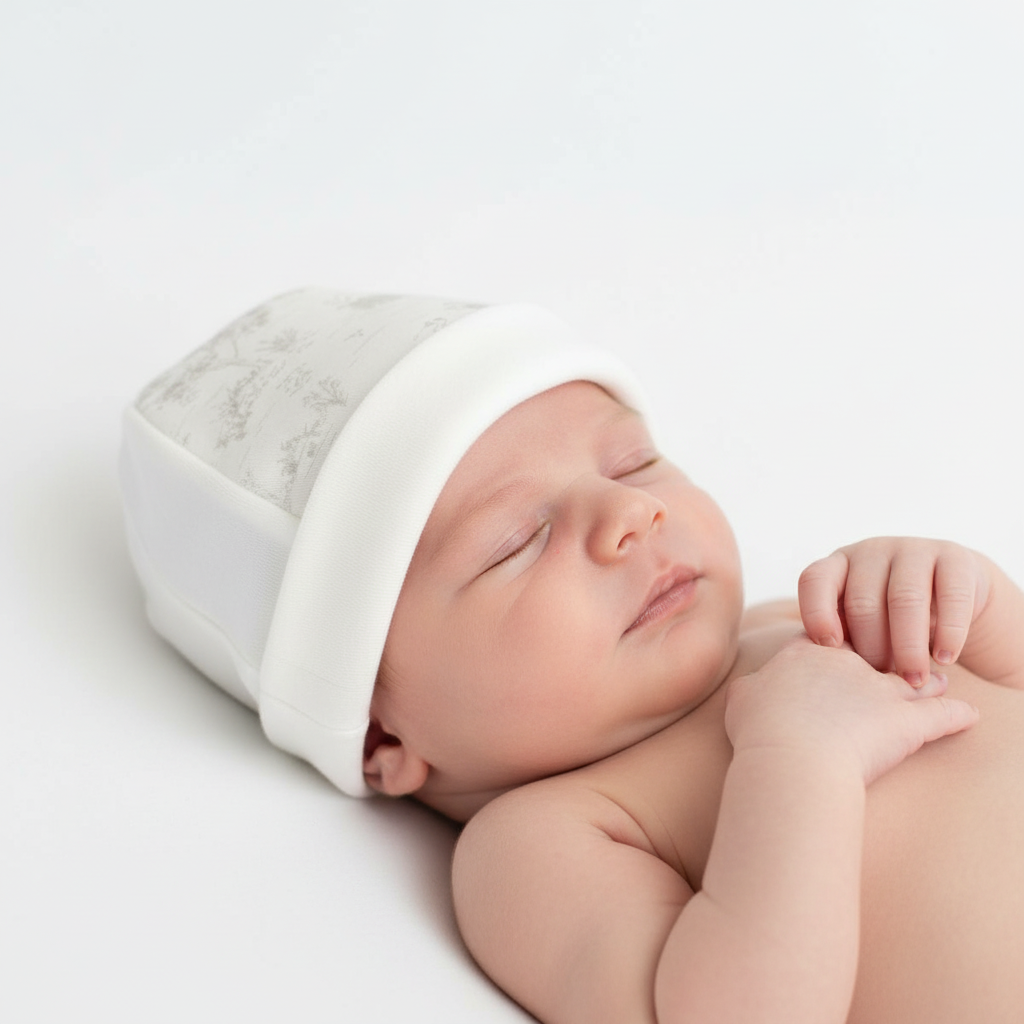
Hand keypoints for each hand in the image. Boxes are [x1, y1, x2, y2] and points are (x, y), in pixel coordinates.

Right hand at [725, 638, 978, 784]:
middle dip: (886, 650)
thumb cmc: (760, 729)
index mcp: (805, 653)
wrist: (791, 756)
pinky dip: (957, 715)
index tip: (841, 643)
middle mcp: (846, 663)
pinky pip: (941, 715)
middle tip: (896, 654)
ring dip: (926, 679)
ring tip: (939, 679)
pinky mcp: (906, 722)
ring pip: (910, 677)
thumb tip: (750, 688)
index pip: (826, 635)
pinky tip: (969, 715)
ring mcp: (879, 690)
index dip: (835, 639)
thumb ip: (750, 687)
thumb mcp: (741, 699)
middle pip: (873, 649)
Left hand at [798, 537, 991, 686]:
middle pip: (863, 601)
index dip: (817, 614)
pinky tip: (944, 659)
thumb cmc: (890, 622)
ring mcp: (913, 549)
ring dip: (908, 646)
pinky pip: (951, 597)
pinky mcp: (954, 557)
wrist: (953, 600)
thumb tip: (830, 671)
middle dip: (871, 647)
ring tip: (913, 679)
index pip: (814, 580)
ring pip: (905, 599)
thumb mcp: (861, 626)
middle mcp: (871, 551)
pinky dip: (948, 633)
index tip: (830, 648)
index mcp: (839, 565)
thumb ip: (844, 638)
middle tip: (881, 681)